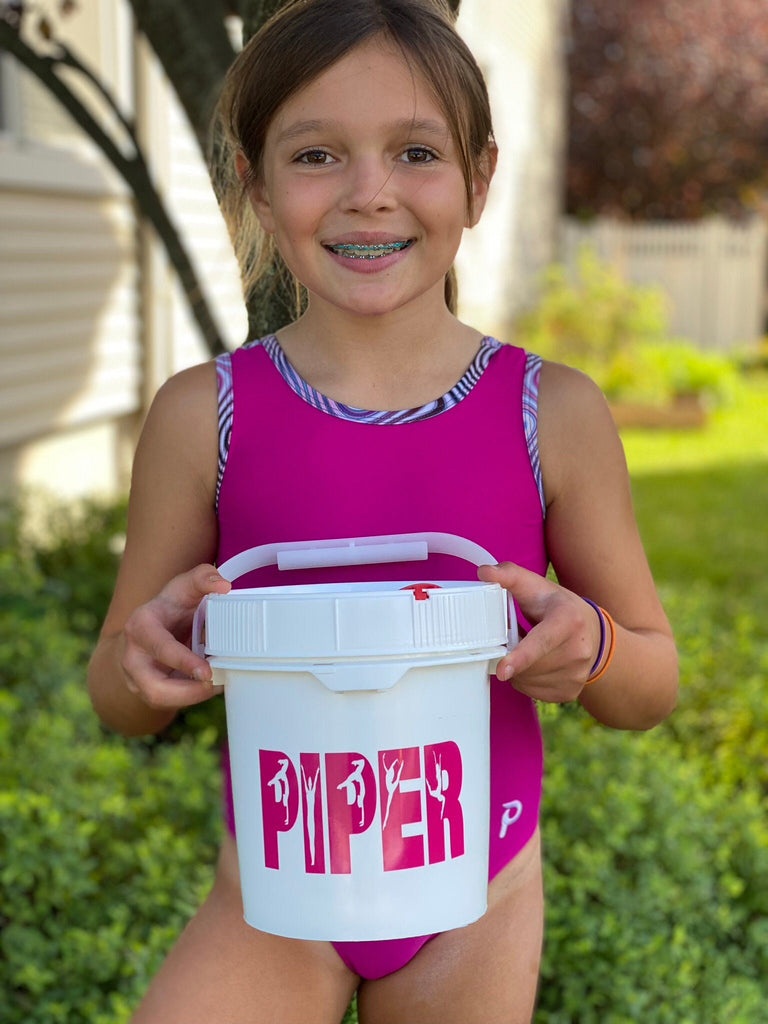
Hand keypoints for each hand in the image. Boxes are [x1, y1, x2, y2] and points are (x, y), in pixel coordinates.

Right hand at [121, 564, 230, 710]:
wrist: (148, 629)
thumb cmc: (170, 607)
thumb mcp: (184, 587)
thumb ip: (203, 578)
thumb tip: (224, 585)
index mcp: (140, 626)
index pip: (159, 646)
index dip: (182, 661)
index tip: (206, 671)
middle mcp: (132, 655)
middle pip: (153, 686)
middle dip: (186, 692)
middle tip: (215, 685)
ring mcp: (136, 677)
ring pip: (159, 700)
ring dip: (191, 697)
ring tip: (218, 685)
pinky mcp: (147, 692)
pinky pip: (168, 703)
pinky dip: (191, 697)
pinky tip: (211, 686)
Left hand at [477, 562, 601, 702]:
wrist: (593, 632)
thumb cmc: (557, 606)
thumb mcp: (536, 586)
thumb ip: (509, 575)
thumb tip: (484, 572)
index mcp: (568, 620)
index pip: (542, 641)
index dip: (521, 656)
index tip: (502, 670)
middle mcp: (579, 649)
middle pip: (529, 665)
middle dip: (512, 655)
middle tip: (515, 638)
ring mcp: (577, 674)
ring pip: (527, 681)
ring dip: (517, 669)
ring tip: (527, 649)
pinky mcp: (571, 691)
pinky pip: (533, 692)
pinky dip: (526, 680)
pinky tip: (534, 664)